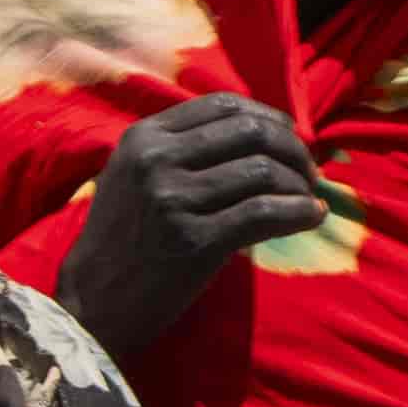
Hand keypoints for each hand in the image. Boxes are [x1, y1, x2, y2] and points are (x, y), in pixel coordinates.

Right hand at [56, 94, 340, 367]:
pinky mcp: (196, 240)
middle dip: (292, 148)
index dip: (269, 116)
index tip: (291, 135)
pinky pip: (264, 213)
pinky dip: (298, 213)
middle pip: (250, 132)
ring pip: (262, 171)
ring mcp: (175, 200)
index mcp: (145, 137)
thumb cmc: (123, 239)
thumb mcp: (133, 176)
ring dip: (299, 184)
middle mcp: (158, 160)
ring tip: (309, 198)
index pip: (224, 105)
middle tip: (310, 170)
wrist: (95, 300)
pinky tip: (312, 217)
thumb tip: (256, 131)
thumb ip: (180, 148)